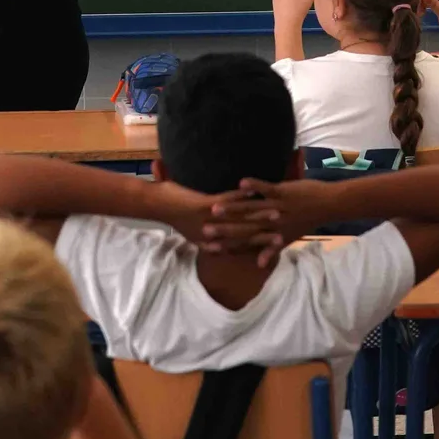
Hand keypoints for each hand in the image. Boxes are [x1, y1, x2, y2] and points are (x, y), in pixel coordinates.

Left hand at [142, 181, 269, 251]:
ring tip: (277, 212)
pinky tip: (254, 190)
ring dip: (259, 215)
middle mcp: (211, 234)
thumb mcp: (189, 231)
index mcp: (208, 242)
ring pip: (239, 219)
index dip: (256, 247)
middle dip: (265, 235)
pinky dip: (241, 195)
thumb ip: (204, 240)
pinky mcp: (204, 206)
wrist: (155, 205)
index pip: (237, 246)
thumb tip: (213, 246)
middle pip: (243, 235)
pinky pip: (227, 200)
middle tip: (283, 233)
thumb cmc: (172, 213)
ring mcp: (208, 220)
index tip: (273, 247)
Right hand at [214, 177, 342, 266]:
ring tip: (214, 208)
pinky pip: (267, 189)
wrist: (328, 205)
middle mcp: (273, 224)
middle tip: (203, 229)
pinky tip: (241, 182)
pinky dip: (255, 186)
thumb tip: (257, 265)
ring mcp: (278, 208)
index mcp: (272, 235)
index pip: (245, 242)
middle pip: (244, 228)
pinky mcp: (284, 193)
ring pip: (252, 210)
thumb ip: (271, 252)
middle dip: (223, 229)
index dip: (226, 244)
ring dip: (233, 209)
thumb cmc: (307, 221)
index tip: (207, 246)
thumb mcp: (288, 239)